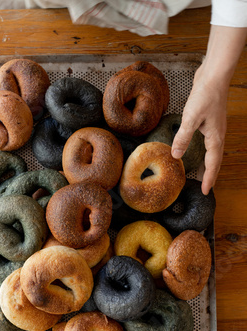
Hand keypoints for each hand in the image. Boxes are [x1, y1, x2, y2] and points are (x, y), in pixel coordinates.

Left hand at [171, 64, 226, 194]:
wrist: (214, 75)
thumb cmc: (205, 95)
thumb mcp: (191, 118)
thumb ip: (183, 137)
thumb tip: (176, 155)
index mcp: (215, 138)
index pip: (212, 164)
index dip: (208, 179)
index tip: (205, 191)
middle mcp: (217, 135)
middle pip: (214, 160)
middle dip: (210, 174)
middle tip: (204, 187)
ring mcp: (215, 128)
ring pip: (212, 152)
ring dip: (208, 164)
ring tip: (201, 173)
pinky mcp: (209, 121)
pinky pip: (208, 142)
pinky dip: (205, 152)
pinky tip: (197, 150)